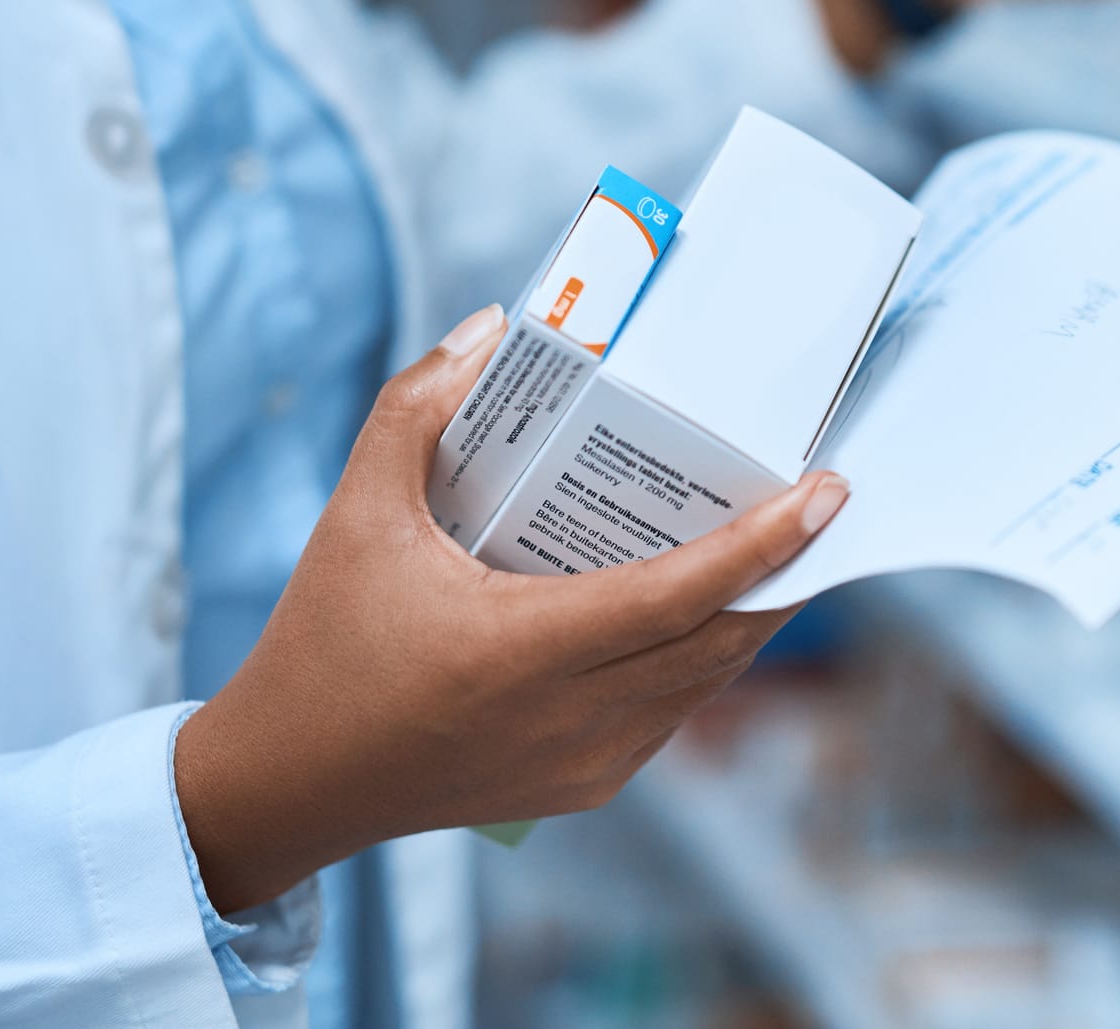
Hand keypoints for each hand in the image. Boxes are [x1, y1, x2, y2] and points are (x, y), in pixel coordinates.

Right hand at [173, 305, 848, 913]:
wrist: (291, 782)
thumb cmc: (323, 639)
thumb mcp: (357, 510)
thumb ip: (415, 409)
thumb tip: (490, 328)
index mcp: (519, 650)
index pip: (677, 596)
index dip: (766, 546)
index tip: (829, 492)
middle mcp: (566, 720)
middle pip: (717, 643)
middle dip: (784, 574)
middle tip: (822, 503)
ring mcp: (580, 766)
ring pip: (701, 686)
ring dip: (747, 619)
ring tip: (779, 546)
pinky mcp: (578, 790)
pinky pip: (667, 718)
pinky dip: (699, 662)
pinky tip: (701, 612)